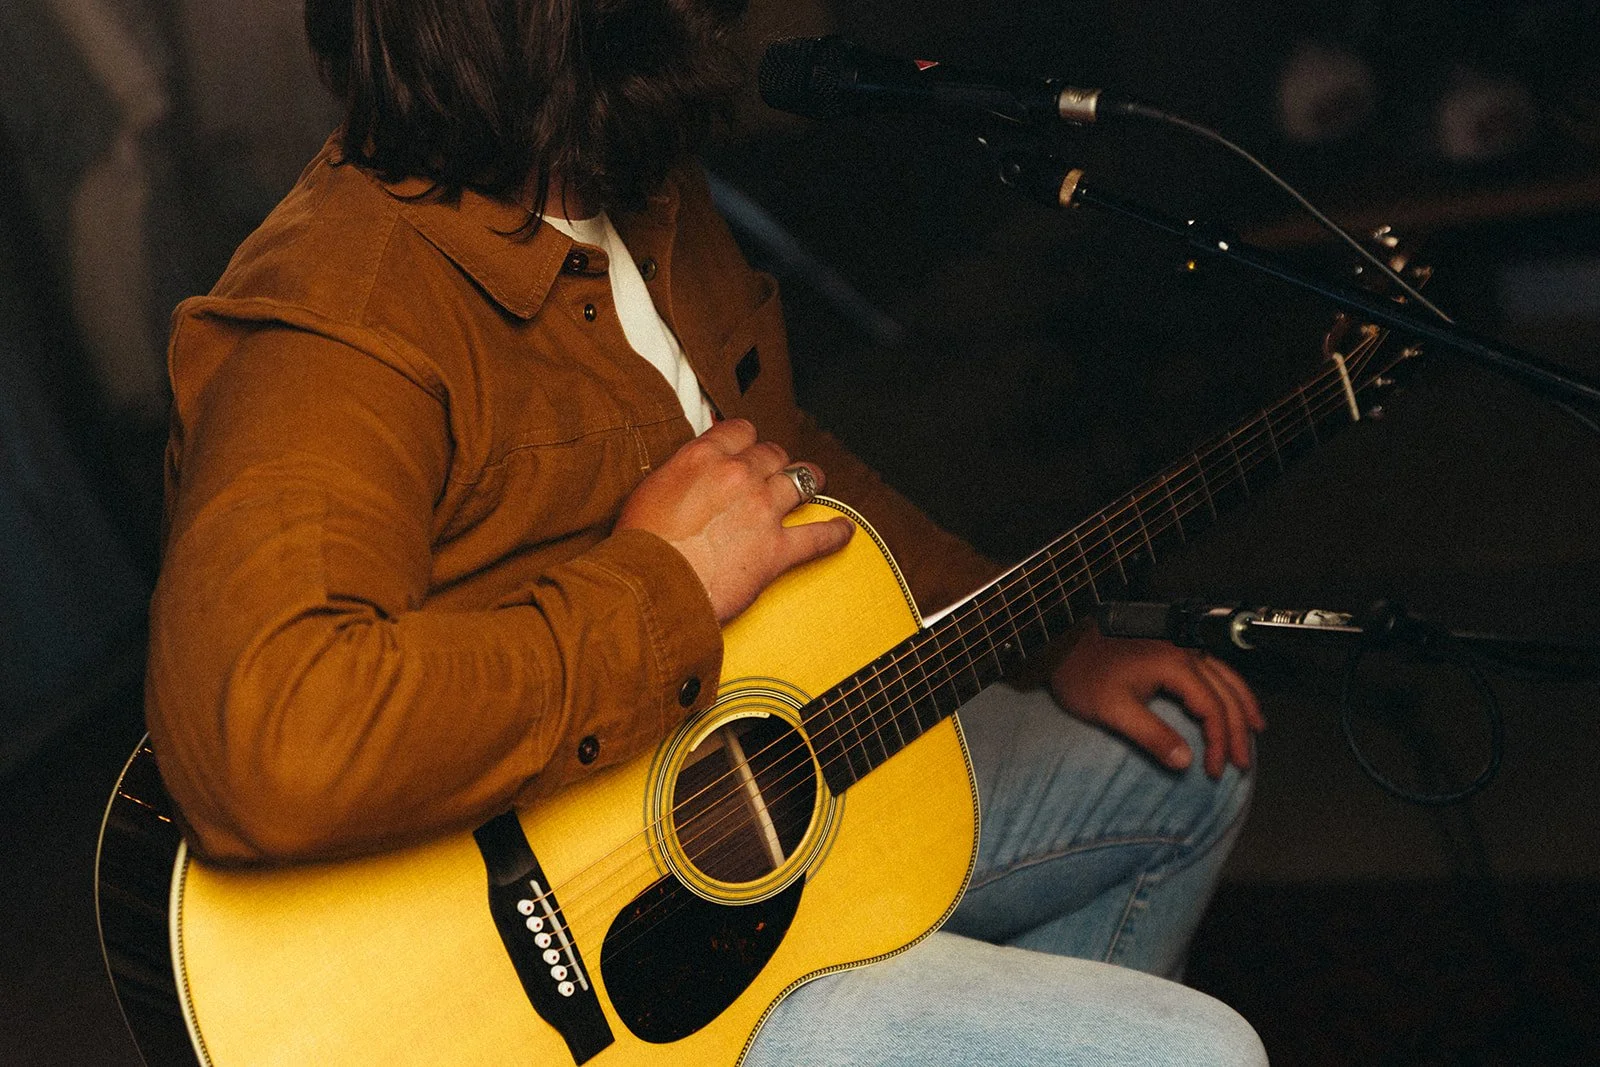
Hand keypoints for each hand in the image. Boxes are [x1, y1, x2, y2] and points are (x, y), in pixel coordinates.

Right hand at [616, 419, 853, 622]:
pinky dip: (836, 533)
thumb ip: (682, 474)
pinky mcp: (777, 549)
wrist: (649, 587)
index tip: (748, 449)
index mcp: (705, 457)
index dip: (747, 441)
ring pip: (802, 480)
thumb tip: (694, 474)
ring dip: (808, 482)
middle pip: (773, 454)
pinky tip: (844, 530)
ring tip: (813, 486)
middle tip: (772, 474)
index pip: (742, 431)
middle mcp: (739, 476)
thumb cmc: (641, 546)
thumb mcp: (651, 490)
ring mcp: (762, 510)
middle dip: (774, 463)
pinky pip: (819, 536)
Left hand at [1048, 626, 1264, 777]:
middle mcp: (1184, 651)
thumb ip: (1151, 735)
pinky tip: (1229, 697)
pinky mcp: (1170, 647)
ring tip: (1256, 729)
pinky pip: (1212, 667)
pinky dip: (1228, 686)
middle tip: (1242, 763)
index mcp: (1175, 664)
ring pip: (1225, 676)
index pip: (1212, 708)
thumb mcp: (1112, 710)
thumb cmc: (1082, 673)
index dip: (1219, 742)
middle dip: (1238, 731)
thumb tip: (1185, 760)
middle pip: (1226, 693)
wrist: (1061, 641)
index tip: (1214, 771)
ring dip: (1243, 704)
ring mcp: (1179, 646)